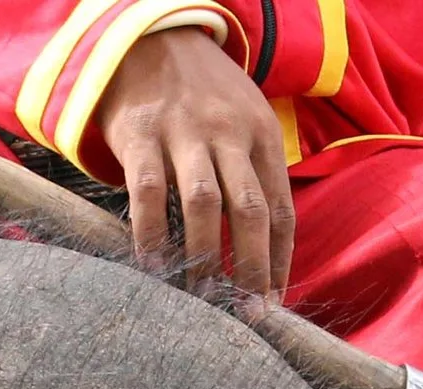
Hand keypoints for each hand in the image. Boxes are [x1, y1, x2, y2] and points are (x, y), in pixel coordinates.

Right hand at [95, 26, 294, 296]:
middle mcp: (229, 132)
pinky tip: (153, 267)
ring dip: (203, 258)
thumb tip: (264, 254)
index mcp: (262, 135)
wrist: (149, 38)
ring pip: (204, 204)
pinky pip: (149, 192)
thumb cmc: (201, 99)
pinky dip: (153, 235)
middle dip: (250, 269)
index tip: (269, 305)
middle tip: (244, 316)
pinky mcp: (142, 133)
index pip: (280, 210)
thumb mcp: (242, 122)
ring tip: (199, 299)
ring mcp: (185, 131)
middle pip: (250, 211)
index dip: (278, 264)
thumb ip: (254, 176)